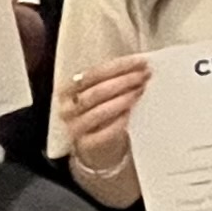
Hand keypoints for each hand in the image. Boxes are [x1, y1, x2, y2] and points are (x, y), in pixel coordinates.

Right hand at [58, 57, 150, 177]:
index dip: (119, 67)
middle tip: (144, 76)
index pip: (93, 74)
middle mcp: (68, 108)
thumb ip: (113, 81)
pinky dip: (118, 122)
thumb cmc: (102, 114)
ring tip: (139, 92)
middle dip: (123, 81)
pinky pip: (103, 133)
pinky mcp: (86, 145)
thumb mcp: (102, 95)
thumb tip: (139, 67)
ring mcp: (75, 128)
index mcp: (68, 90)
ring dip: (122, 100)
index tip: (140, 62)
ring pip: (98, 112)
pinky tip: (129, 114)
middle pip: (96, 92)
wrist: (98, 148)